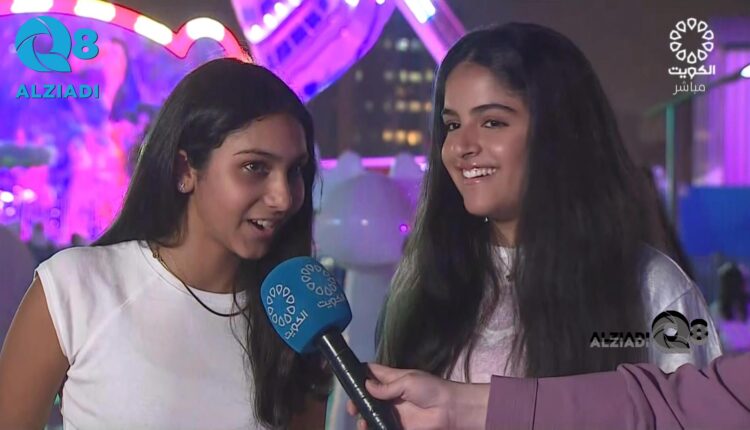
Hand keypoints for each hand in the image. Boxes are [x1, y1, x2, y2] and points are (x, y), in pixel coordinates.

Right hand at [346, 363, 489, 429]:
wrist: (449, 410)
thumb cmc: (430, 389)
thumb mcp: (408, 381)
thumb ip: (386, 386)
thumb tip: (366, 385)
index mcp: (392, 379)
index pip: (372, 373)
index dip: (359, 374)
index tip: (347, 378)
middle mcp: (390, 395)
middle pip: (367, 396)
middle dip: (357, 400)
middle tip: (352, 408)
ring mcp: (393, 411)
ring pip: (371, 413)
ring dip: (362, 416)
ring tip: (361, 421)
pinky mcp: (397, 425)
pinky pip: (380, 426)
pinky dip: (371, 427)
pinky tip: (367, 427)